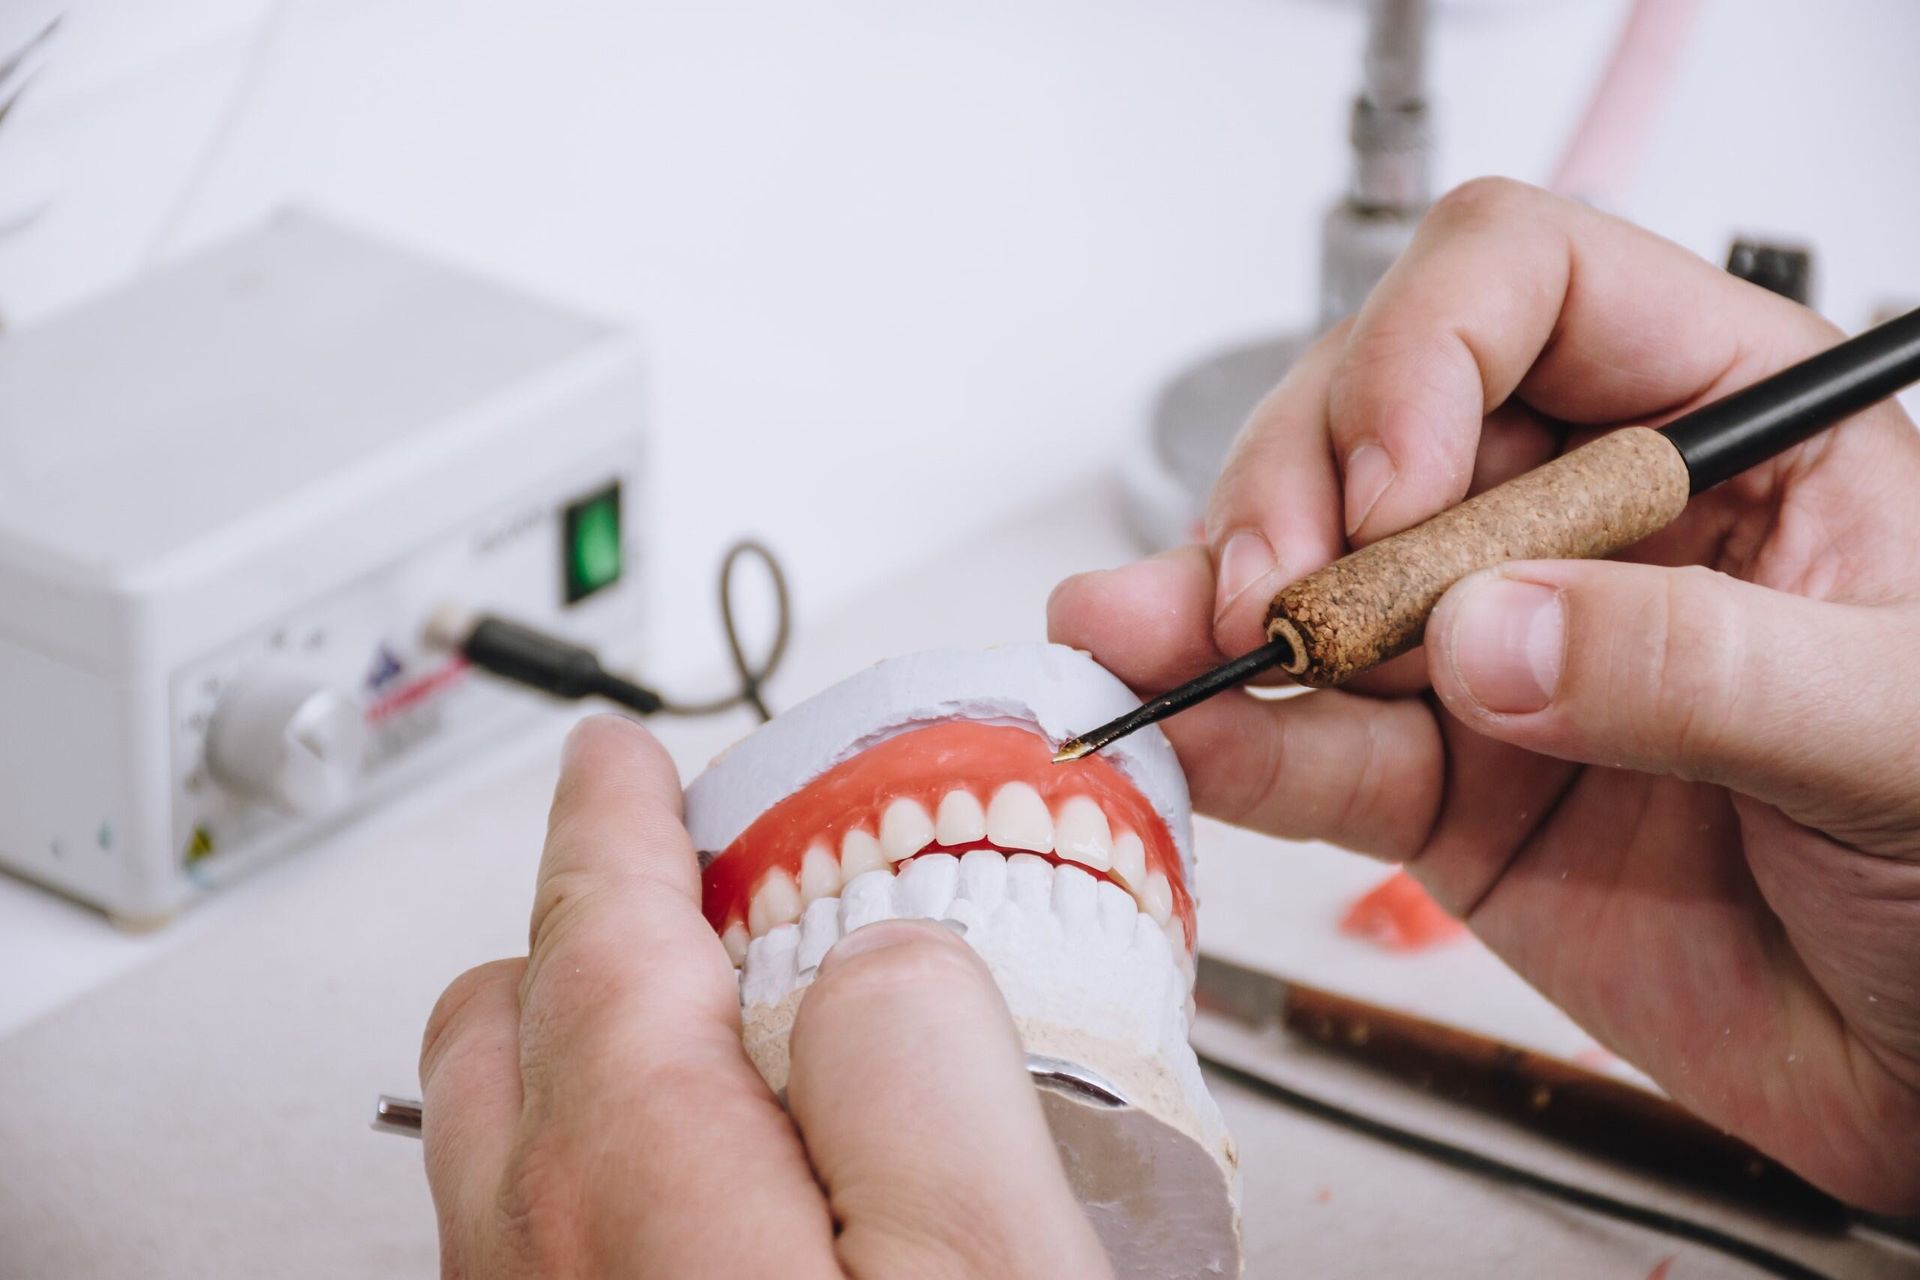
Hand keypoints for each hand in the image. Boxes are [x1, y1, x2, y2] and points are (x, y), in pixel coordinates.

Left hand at [418, 714, 1110, 1277]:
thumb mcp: (990, 1259)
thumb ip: (923, 1059)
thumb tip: (884, 959)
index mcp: (639, 1180)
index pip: (599, 926)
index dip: (616, 815)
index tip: (619, 755)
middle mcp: (543, 1263)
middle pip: (510, 1020)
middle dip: (591, 925)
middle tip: (699, 891)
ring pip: (509, 1138)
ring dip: (591, 1051)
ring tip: (734, 1048)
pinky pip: (542, 1236)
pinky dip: (607, 1166)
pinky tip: (731, 1207)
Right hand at [1051, 178, 1919, 1210]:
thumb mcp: (1898, 729)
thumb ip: (1701, 666)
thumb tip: (1490, 633)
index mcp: (1727, 432)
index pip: (1528, 290)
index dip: (1426, 354)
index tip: (1391, 487)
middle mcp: (1585, 522)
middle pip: (1375, 422)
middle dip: (1293, 495)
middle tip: (1271, 592)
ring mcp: (1497, 656)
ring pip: (1312, 585)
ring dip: (1207, 608)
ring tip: (1132, 637)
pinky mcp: (1442, 789)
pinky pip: (1314, 750)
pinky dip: (1239, 745)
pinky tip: (1183, 731)